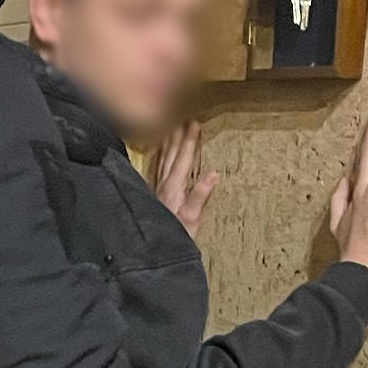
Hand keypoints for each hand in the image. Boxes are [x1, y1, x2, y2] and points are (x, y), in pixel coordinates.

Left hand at [154, 121, 219, 240]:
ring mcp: (157, 188)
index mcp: (174, 187)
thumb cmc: (178, 235)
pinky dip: (161, 155)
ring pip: (163, 158)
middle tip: (185, 118)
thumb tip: (214, 173)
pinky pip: (158, 166)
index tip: (195, 124)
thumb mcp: (192, 218)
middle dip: (179, 136)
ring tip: (173, 128)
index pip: (183, 159)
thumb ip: (200, 195)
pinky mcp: (154, 193)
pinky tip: (162, 151)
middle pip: (172, 155)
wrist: (153, 248)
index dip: (190, 141)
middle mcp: (163, 184)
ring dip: (169, 143)